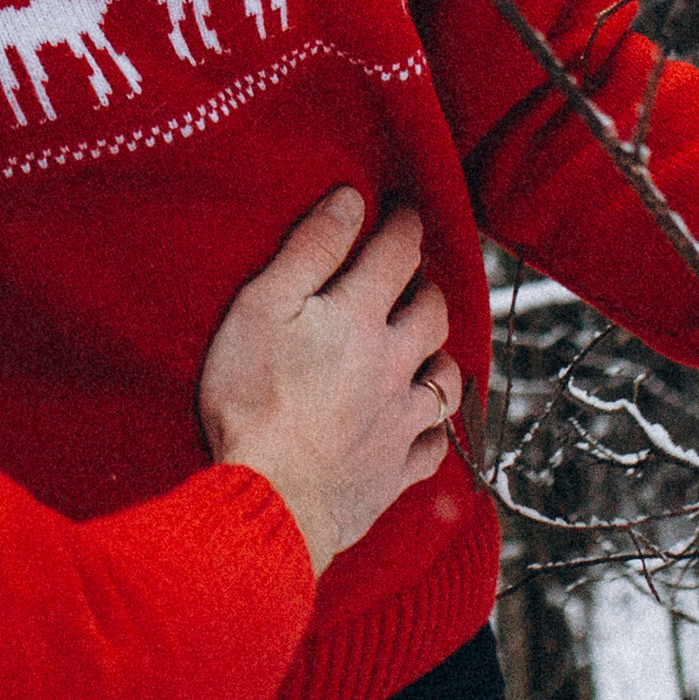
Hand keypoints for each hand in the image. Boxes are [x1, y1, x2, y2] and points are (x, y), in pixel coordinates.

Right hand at [197, 191, 457, 578]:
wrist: (270, 498)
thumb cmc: (252, 399)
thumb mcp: (263, 307)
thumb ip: (309, 250)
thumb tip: (351, 201)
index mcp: (359, 318)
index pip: (397, 254)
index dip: (404, 224)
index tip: (403, 210)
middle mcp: (393, 364)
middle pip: (432, 313)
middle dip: (426, 287)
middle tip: (411, 278)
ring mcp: (400, 421)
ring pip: (445, 378)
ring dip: (439, 354)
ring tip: (425, 346)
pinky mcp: (395, 472)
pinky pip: (435, 446)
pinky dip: (434, 430)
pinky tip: (423, 426)